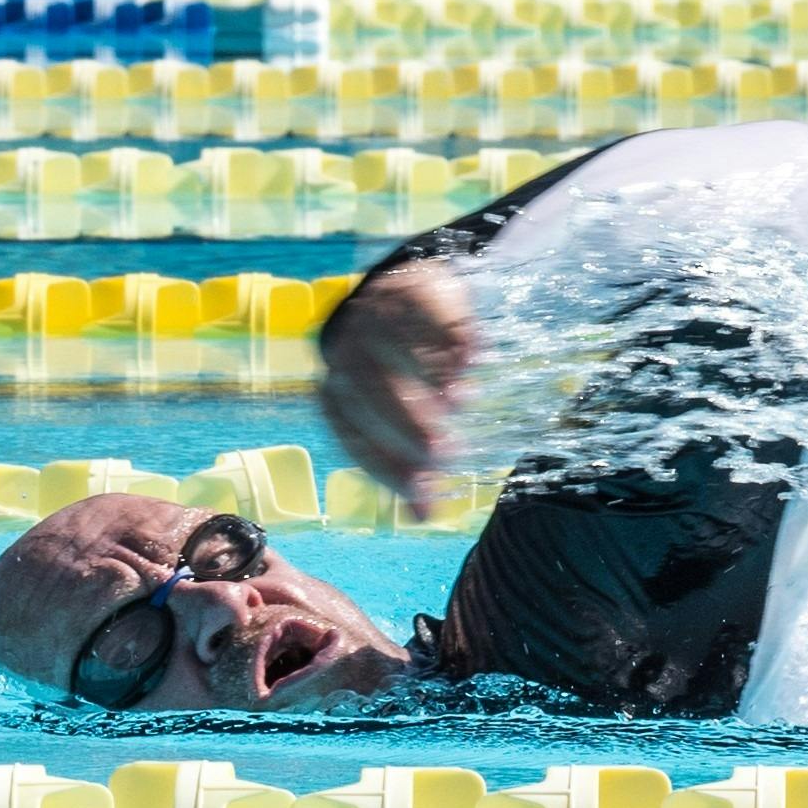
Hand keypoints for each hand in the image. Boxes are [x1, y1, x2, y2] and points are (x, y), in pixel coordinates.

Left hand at [318, 261, 473, 501]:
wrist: (399, 297)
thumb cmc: (394, 377)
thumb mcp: (391, 419)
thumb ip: (406, 465)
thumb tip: (425, 518)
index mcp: (335, 394)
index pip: (352, 434)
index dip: (384, 462)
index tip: (419, 487)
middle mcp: (346, 356)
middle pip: (369, 392)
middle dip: (406, 424)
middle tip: (444, 452)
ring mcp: (373, 318)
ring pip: (394, 349)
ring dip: (428, 377)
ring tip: (462, 403)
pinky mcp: (407, 289)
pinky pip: (422, 311)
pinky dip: (446, 334)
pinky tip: (472, 358)